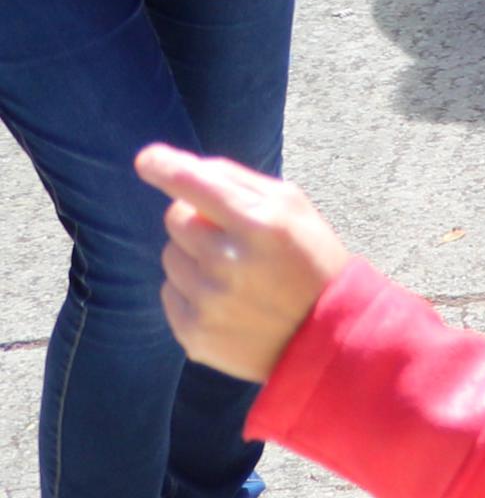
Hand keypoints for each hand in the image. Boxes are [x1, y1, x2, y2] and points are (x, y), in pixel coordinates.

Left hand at [135, 148, 349, 385]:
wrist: (325, 338)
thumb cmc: (312, 260)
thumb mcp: (296, 209)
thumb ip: (242, 183)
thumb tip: (188, 168)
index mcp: (260, 224)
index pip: (197, 185)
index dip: (166, 167)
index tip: (147, 159)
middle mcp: (229, 262)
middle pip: (177, 219)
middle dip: (196, 220)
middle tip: (230, 236)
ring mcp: (209, 301)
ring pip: (170, 257)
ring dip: (192, 257)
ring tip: (233, 273)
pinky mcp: (194, 333)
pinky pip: (170, 293)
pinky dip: (190, 291)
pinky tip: (226, 300)